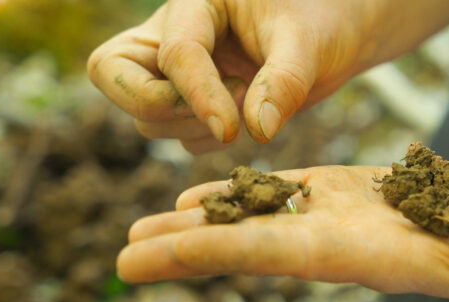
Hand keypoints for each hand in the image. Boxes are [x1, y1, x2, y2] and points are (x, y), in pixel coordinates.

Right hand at [88, 0, 448, 151]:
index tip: (231, 131)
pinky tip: (246, 120)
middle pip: (114, 75)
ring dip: (191, 129)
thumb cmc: (322, 19)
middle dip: (157, 106)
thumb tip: (257, 131)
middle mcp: (171, 33)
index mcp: (195, 2)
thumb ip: (284, 82)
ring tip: (249, 107)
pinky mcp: (189, 101)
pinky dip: (206, 140)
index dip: (197, 95)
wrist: (334, 34)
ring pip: (147, 116)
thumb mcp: (308, 43)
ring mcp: (174, 70)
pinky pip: (179, 136)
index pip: (175, 52)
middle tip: (220, 118)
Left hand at [118, 165, 448, 301]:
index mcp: (353, 255)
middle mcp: (329, 242)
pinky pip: (277, 194)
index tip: (141, 262)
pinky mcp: (340, 196)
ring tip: (140, 227)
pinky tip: (196, 195)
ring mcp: (330, 218)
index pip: (266, 256)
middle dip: (182, 251)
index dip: (205, 253)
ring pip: (251, 218)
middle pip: (243, 243)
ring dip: (197, 221)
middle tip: (119, 258)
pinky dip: (235, 194)